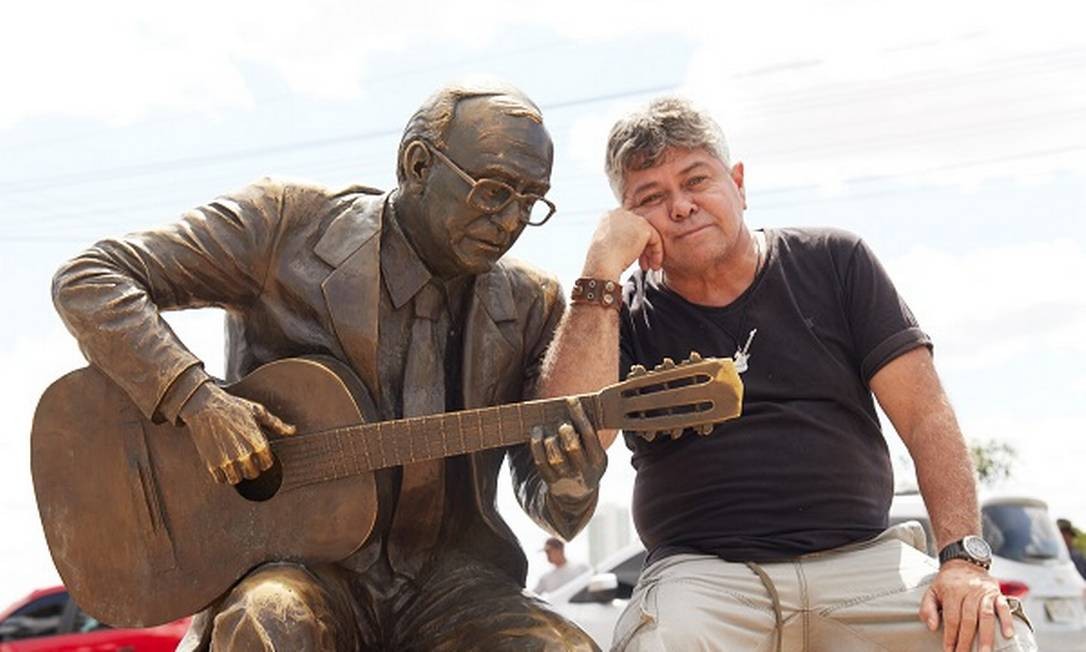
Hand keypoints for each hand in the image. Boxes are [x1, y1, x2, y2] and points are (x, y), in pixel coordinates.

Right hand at [179, 382, 296, 484]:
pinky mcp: (211, 464)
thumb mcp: (259, 412)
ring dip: (236, 472)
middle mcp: (244, 455)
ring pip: (236, 479)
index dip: (263, 459)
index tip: (258, 453)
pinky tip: (222, 463)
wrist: (205, 406)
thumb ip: (277, 424)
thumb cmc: (234, 407)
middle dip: (251, 467)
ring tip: (234, 461)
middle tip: (245, 457)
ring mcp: (227, 461)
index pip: (267, 464)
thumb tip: (292, 430)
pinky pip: (221, 480)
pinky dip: (222, 474)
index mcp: (258, 443)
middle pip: (253, 474)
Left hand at [529, 397, 606, 499]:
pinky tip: (536, 434)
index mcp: (598, 460)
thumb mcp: (595, 454)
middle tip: (561, 423)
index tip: (571, 400)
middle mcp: (583, 471)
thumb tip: (573, 406)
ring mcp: (566, 477)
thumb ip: (588, 436)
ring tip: (544, 427)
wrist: (576, 497)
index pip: (589, 434)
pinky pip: (540, 462)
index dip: (579, 415)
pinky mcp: (550, 481)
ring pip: (554, 456)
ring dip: (548, 438)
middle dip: (565, 430)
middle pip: (572, 446)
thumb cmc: (586, 464)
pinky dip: (536, 445)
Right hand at [582, 208, 663, 278]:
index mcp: (609, 216)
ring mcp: (633, 219)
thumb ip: (618, 240)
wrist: (602, 262)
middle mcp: (621, 213)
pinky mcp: (643, 228)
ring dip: (650, 252)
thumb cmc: (601, 261)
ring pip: (647, 235)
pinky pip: (655, 239)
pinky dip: (656, 252)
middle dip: (642, 249)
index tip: (632, 259)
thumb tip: (628, 248)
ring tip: (649, 267)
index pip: (627, 227)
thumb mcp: (607, 246)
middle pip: (638, 229)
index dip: (632, 244)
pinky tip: (654, 265)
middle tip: (644, 265)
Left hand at [919, 560, 1016, 651]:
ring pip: (986, 616)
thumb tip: (931, 626)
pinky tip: (1008, 635)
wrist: (963, 563)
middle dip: (966, 641)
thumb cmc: (947, 582)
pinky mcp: (997, 593)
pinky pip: (1004, 607)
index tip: (949, 650)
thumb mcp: (931, 591)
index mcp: (952, 591)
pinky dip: (1007, 621)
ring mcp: (985, 593)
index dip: (950, 635)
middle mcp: (970, 591)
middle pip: (969, 620)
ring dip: (986, 636)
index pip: (952, 617)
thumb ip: (927, 607)